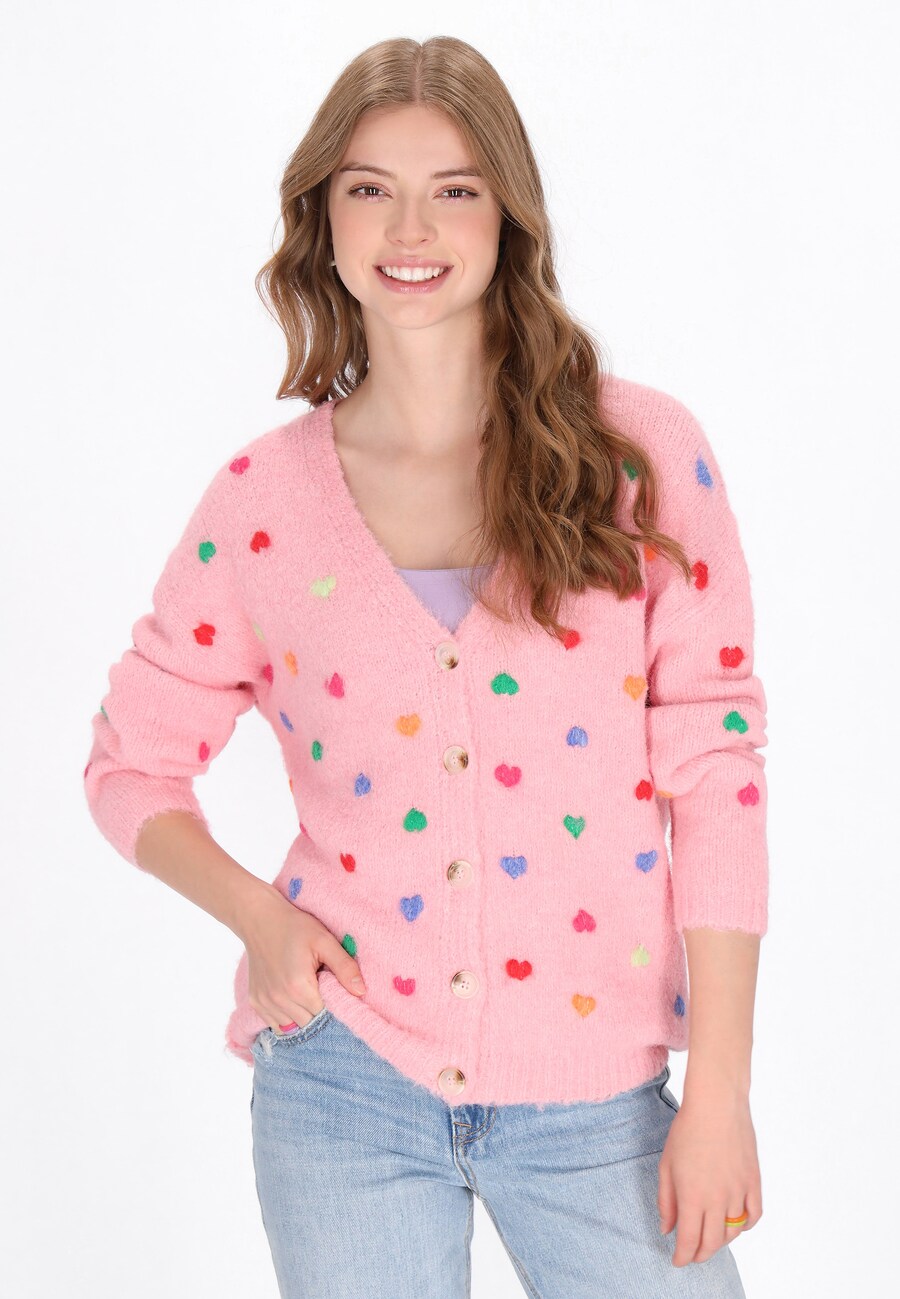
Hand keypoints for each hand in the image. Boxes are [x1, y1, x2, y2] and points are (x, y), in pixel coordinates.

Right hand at [237, 889, 366, 1032]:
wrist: (260, 919)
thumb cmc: (295, 927)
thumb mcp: (324, 941)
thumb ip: (345, 967)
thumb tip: (361, 991)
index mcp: (298, 987)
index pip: (325, 1015)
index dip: (335, 1007)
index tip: (337, 993)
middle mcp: (279, 1000)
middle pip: (309, 1023)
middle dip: (320, 1013)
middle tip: (324, 991)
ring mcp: (265, 1003)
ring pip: (292, 1027)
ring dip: (303, 1017)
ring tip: (308, 994)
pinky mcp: (256, 1002)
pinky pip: (275, 1024)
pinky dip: (287, 1018)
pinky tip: (293, 1001)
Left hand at [657, 1088, 762, 1266]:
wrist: (717, 1105)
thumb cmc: (687, 1130)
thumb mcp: (666, 1165)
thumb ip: (666, 1200)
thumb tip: (667, 1228)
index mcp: (692, 1196)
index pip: (688, 1240)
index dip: (682, 1256)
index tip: (677, 1261)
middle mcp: (717, 1199)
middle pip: (712, 1243)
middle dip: (700, 1254)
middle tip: (692, 1255)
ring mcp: (738, 1192)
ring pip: (733, 1233)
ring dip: (720, 1242)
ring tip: (710, 1239)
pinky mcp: (754, 1182)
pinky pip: (753, 1216)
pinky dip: (745, 1226)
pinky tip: (735, 1224)